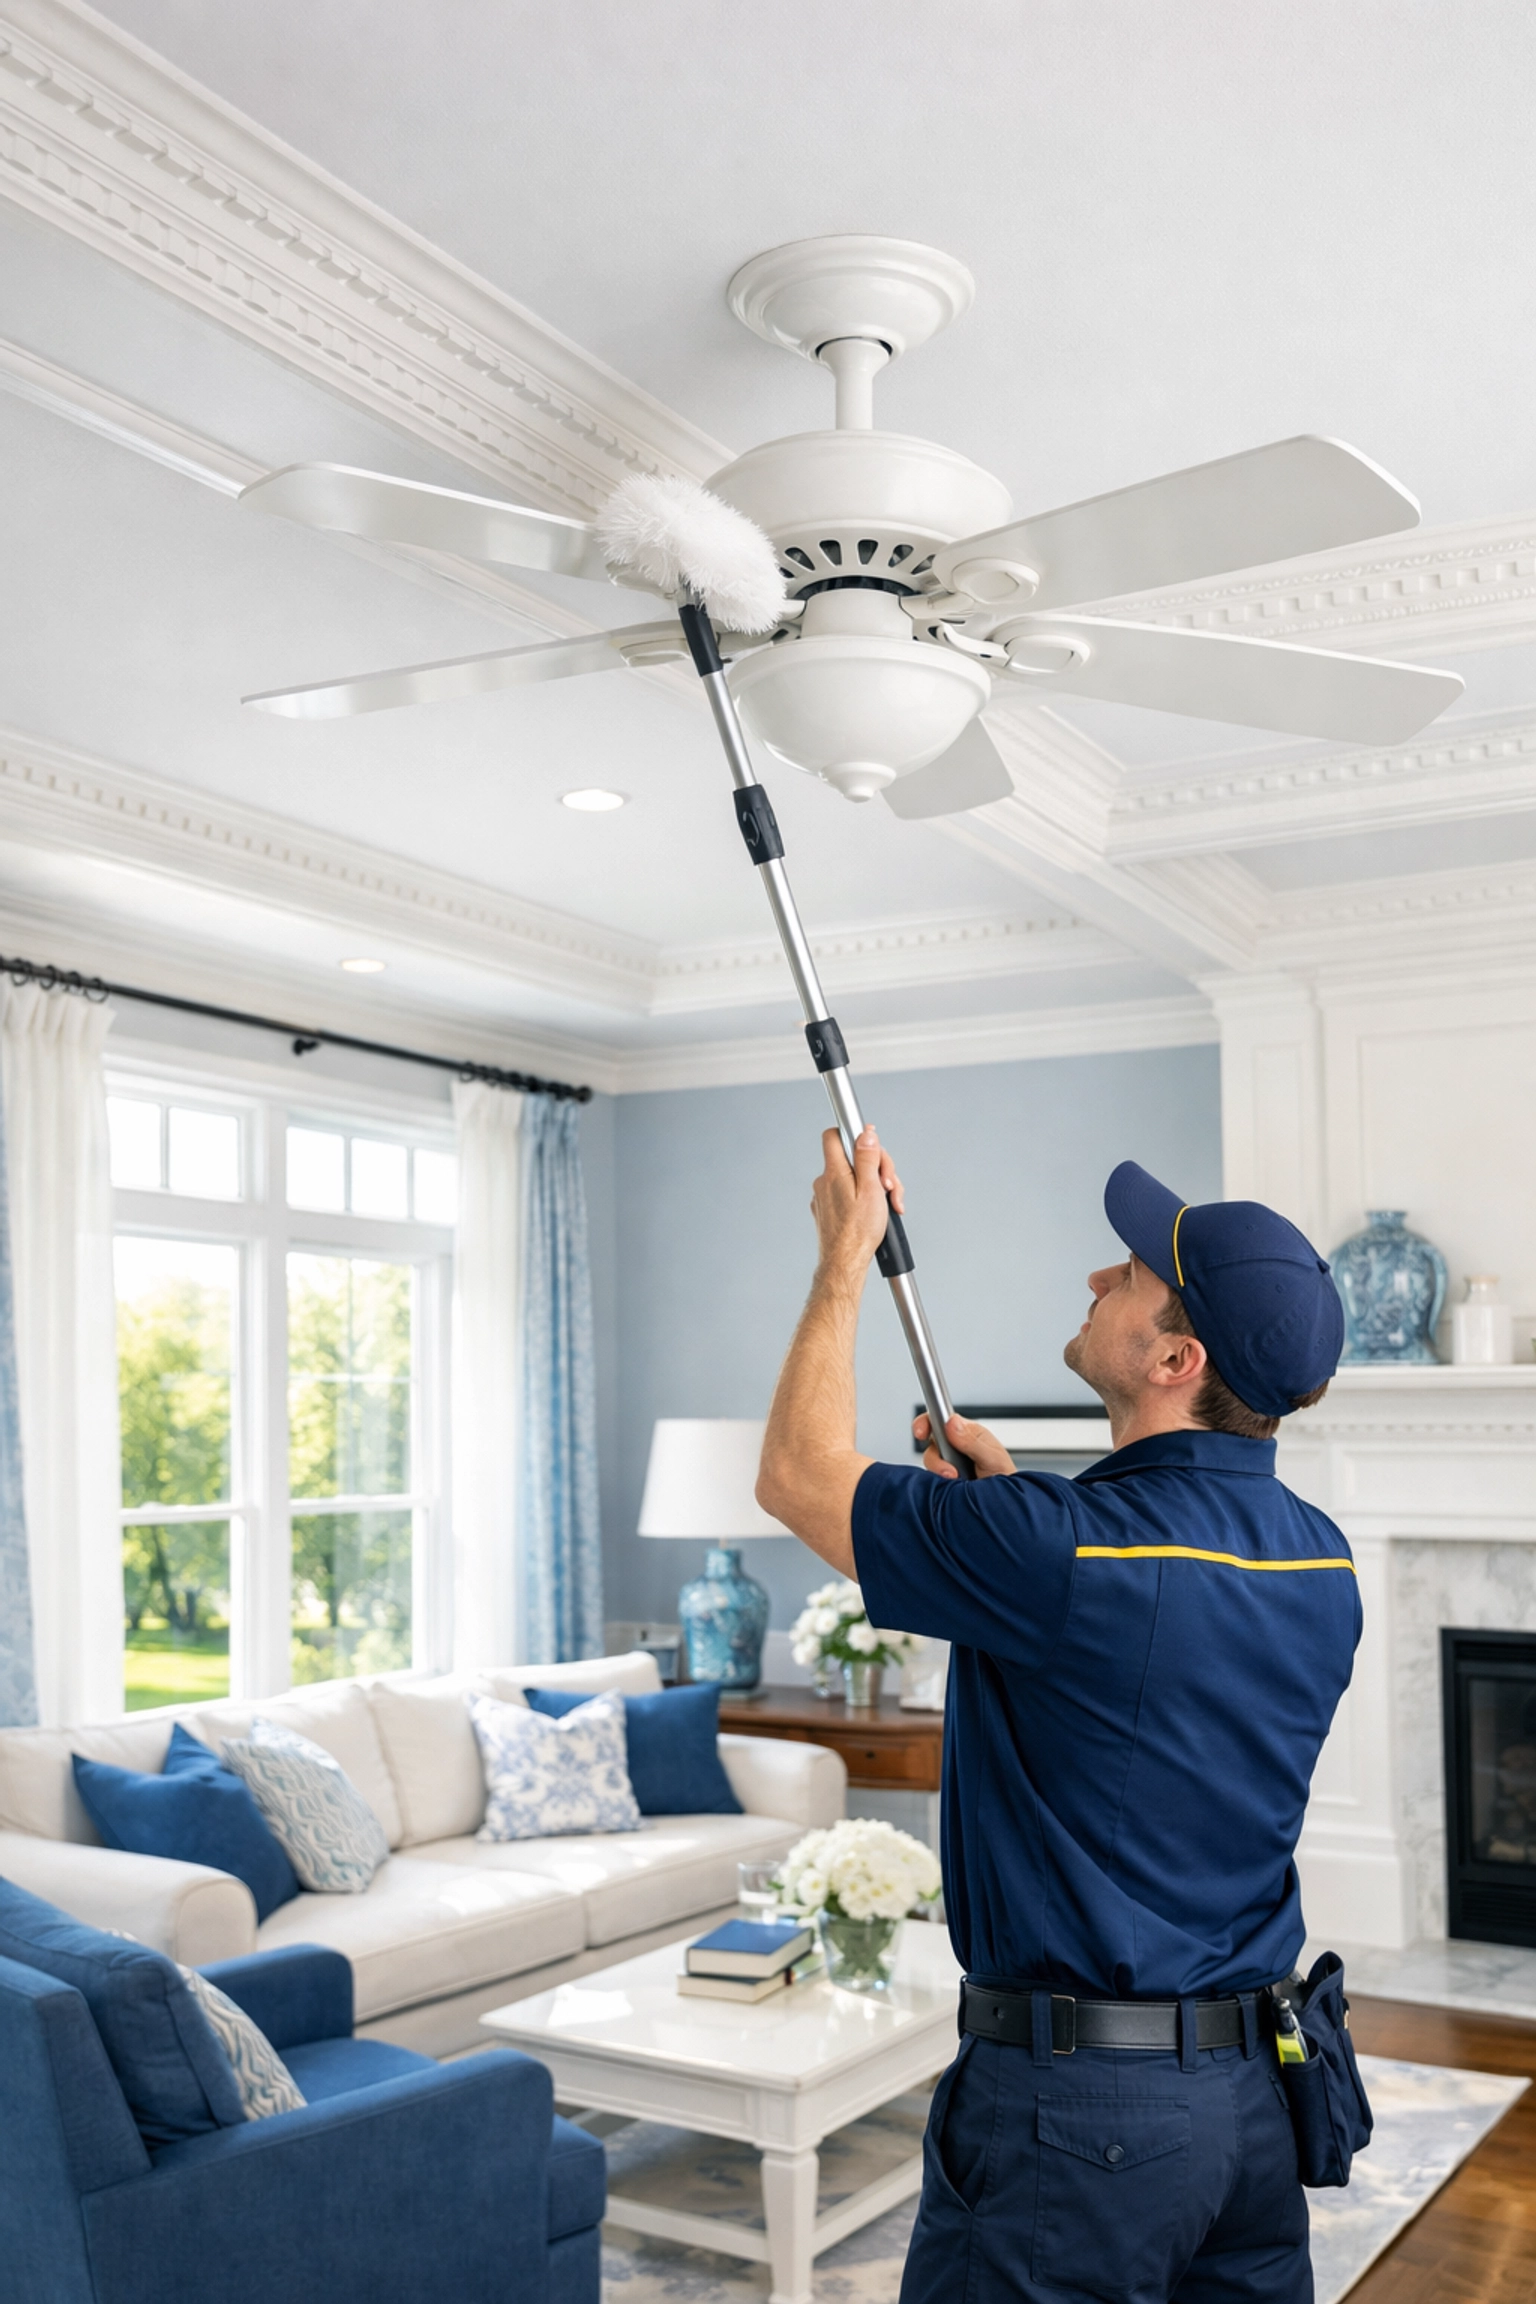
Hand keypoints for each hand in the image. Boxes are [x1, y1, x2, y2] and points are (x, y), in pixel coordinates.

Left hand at [811, 1125, 904, 1279]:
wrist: (845, 1262)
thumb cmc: (859, 1232)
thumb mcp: (871, 1189)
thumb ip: (867, 1159)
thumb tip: (865, 1135)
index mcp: (834, 1173)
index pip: (834, 1136)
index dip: (852, 1134)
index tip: (870, 1142)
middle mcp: (824, 1182)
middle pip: (851, 1159)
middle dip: (876, 1168)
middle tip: (888, 1185)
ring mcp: (824, 1197)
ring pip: (852, 1178)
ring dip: (874, 1187)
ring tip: (888, 1205)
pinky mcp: (828, 1210)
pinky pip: (847, 1195)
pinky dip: (863, 1199)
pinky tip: (875, 1213)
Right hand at [913, 1411, 1014, 1481]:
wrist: (1004, 1506)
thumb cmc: (1005, 1479)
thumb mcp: (993, 1458)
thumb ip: (972, 1441)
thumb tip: (952, 1422)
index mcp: (968, 1433)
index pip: (942, 1419)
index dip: (926, 1422)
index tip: (921, 1431)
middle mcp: (955, 1446)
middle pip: (931, 1443)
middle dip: (936, 1459)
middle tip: (949, 1472)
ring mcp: (948, 1464)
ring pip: (930, 1463)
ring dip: (940, 1473)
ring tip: (958, 1482)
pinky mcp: (943, 1480)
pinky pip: (931, 1479)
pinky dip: (939, 1484)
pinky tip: (953, 1488)